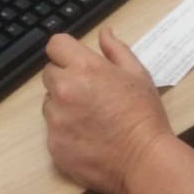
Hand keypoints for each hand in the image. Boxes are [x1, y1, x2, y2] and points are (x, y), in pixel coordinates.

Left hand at [42, 28, 173, 193]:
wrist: (144, 161)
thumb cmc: (144, 115)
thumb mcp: (137, 74)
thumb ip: (116, 49)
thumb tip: (104, 32)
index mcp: (84, 68)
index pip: (55, 45)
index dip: (66, 52)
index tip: (75, 62)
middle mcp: (64, 90)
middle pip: (49, 73)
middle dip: (65, 78)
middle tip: (89, 93)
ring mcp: (56, 120)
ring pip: (49, 103)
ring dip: (63, 106)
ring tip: (90, 118)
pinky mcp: (53, 145)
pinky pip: (52, 131)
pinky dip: (65, 132)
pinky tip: (88, 138)